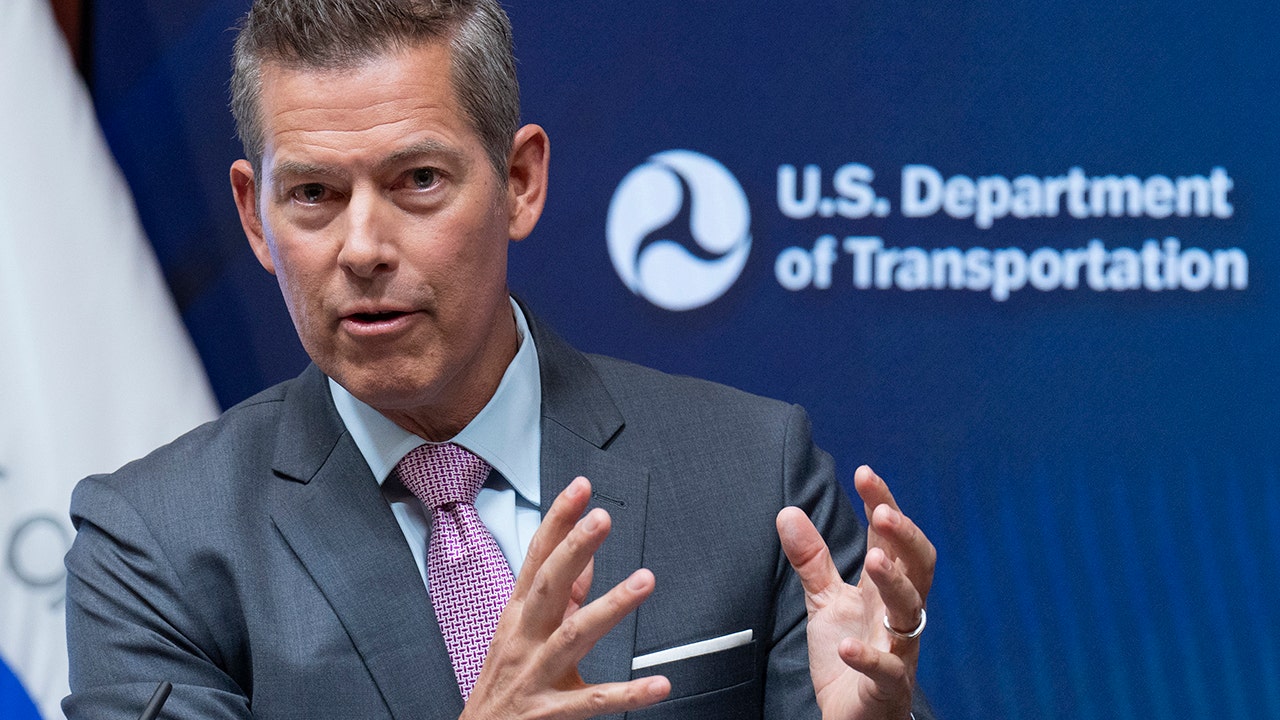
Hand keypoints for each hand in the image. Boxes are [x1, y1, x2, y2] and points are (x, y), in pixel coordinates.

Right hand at [463, 476, 670, 719]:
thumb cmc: (504, 683)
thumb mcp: (522, 633)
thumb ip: (560, 597)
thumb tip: (586, 562)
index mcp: (519, 616)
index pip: (537, 558)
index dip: (558, 521)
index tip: (580, 488)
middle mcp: (525, 639)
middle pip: (548, 586)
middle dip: (573, 549)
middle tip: (601, 518)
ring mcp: (536, 675)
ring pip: (573, 635)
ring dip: (609, 606)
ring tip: (643, 581)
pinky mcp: (550, 712)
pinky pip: (593, 702)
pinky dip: (628, 694)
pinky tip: (659, 684)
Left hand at [776, 465, 935, 719]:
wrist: (852, 715)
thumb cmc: (847, 655)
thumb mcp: (825, 600)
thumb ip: (812, 560)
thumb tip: (788, 511)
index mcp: (884, 589)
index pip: (891, 539)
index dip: (883, 505)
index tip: (864, 473)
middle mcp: (898, 614)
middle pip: (919, 568)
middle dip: (904, 538)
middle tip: (882, 514)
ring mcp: (898, 649)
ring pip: (911, 612)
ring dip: (896, 584)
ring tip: (875, 561)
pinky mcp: (888, 686)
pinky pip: (887, 670)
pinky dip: (868, 656)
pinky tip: (845, 643)